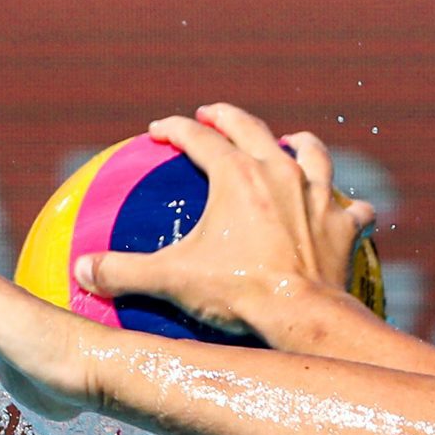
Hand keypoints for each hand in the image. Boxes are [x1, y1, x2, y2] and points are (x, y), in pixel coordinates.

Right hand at [73, 103, 376, 335]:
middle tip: (212, 116)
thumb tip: (82, 271)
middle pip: (252, 128)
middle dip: (227, 117)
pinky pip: (353, 208)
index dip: (175, 129)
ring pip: (312, 152)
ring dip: (299, 145)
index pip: (198, 137)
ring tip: (290, 144)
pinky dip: (347, 207)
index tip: (159, 131)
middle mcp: (279, 172)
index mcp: (236, 175)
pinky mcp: (343, 227)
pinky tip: (344, 211)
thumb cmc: (237, 294)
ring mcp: (317, 197)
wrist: (301, 318)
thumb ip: (123, 272)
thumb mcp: (171, 281)